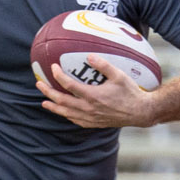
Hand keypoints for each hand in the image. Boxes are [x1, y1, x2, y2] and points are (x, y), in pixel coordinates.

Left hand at [34, 55, 155, 128]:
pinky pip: (75, 120)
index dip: (58, 76)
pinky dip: (66, 115)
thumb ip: (103, 65)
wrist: (140, 112)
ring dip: (54, 107)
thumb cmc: (131, 92)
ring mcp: (90, 118)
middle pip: (62, 101)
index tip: (53, 67)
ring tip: (44, 102)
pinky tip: (63, 112)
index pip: (69, 85)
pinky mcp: (94, 123)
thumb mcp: (119, 75)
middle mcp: (88, 108)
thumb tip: (89, 55)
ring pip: (66, 113)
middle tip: (39, 84)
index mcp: (93, 96)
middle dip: (49, 92)